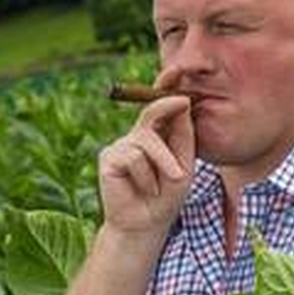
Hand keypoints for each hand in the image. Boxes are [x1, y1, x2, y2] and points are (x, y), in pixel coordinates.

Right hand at [98, 85, 193, 236]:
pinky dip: (145, 177)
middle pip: (152, 111)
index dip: (167, 86)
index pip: (161, 106)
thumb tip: (181, 100)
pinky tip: (142, 190)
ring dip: (163, 166)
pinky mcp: (109, 158)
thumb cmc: (167, 195)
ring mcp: (121, 145)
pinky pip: (134, 158)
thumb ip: (182, 134)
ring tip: (163, 187)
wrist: (147, 224)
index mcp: (157, 135)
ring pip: (147, 141)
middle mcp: (137, 136)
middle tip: (184, 100)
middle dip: (168, 104)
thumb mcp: (183, 163)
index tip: (178, 70)